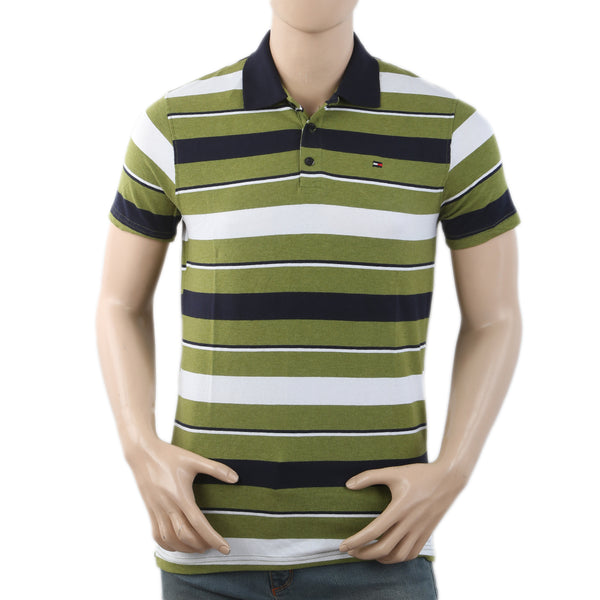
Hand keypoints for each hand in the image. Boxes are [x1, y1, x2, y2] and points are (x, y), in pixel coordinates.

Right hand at [127, 438, 238, 553]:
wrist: (142, 452)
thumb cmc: (169, 455)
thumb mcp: (194, 459)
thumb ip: (216, 469)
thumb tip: (236, 478)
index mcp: (181, 495)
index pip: (199, 524)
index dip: (213, 538)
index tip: (225, 549)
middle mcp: (168, 506)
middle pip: (185, 536)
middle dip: (201, 545)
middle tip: (214, 547)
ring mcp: (157, 510)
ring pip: (170, 539)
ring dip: (186, 548)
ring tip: (199, 548)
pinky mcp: (150, 510)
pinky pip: (157, 535)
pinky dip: (168, 545)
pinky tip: (177, 545)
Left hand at [338, 461, 464, 562]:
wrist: (448, 479)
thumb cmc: (419, 474)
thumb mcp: (393, 472)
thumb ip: (369, 477)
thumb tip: (348, 484)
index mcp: (399, 508)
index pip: (374, 531)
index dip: (356, 541)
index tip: (343, 545)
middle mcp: (410, 523)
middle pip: (383, 548)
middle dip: (364, 553)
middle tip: (351, 551)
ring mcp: (420, 530)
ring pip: (398, 556)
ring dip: (380, 558)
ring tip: (368, 553)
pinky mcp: (427, 533)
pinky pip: (412, 554)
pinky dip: (398, 558)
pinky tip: (388, 554)